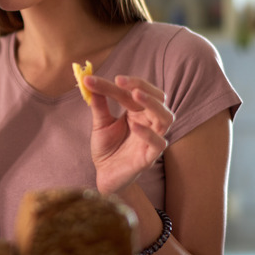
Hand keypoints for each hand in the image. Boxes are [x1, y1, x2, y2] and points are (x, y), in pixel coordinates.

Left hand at [82, 75, 173, 194]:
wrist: (105, 175)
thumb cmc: (106, 148)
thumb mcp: (100, 124)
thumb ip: (98, 105)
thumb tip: (89, 83)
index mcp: (136, 111)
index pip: (131, 91)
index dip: (115, 84)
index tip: (92, 79)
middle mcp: (148, 121)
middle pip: (157, 98)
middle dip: (142, 86)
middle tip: (120, 81)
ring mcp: (152, 138)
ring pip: (165, 117)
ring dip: (153, 104)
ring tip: (136, 95)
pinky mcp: (151, 156)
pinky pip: (159, 143)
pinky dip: (149, 133)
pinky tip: (135, 126)